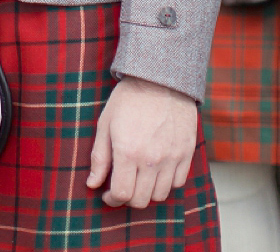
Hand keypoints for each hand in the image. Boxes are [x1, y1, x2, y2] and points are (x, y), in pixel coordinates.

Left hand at [87, 76, 196, 208]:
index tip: (107, 194)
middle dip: (128, 198)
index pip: (121, 194)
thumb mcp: (106, 123)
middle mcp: (151, 160)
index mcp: (128, 152)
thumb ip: (99, 157)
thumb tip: (92, 184)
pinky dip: (166, 183)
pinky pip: (178, 183)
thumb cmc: (129, 99)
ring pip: (160, 195)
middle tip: (122, 186)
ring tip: (139, 177)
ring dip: (147, 191)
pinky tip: (157, 170)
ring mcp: (172, 158)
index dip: (112, 199)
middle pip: (141, 200)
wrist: (160, 78)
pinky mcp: (186, 153)